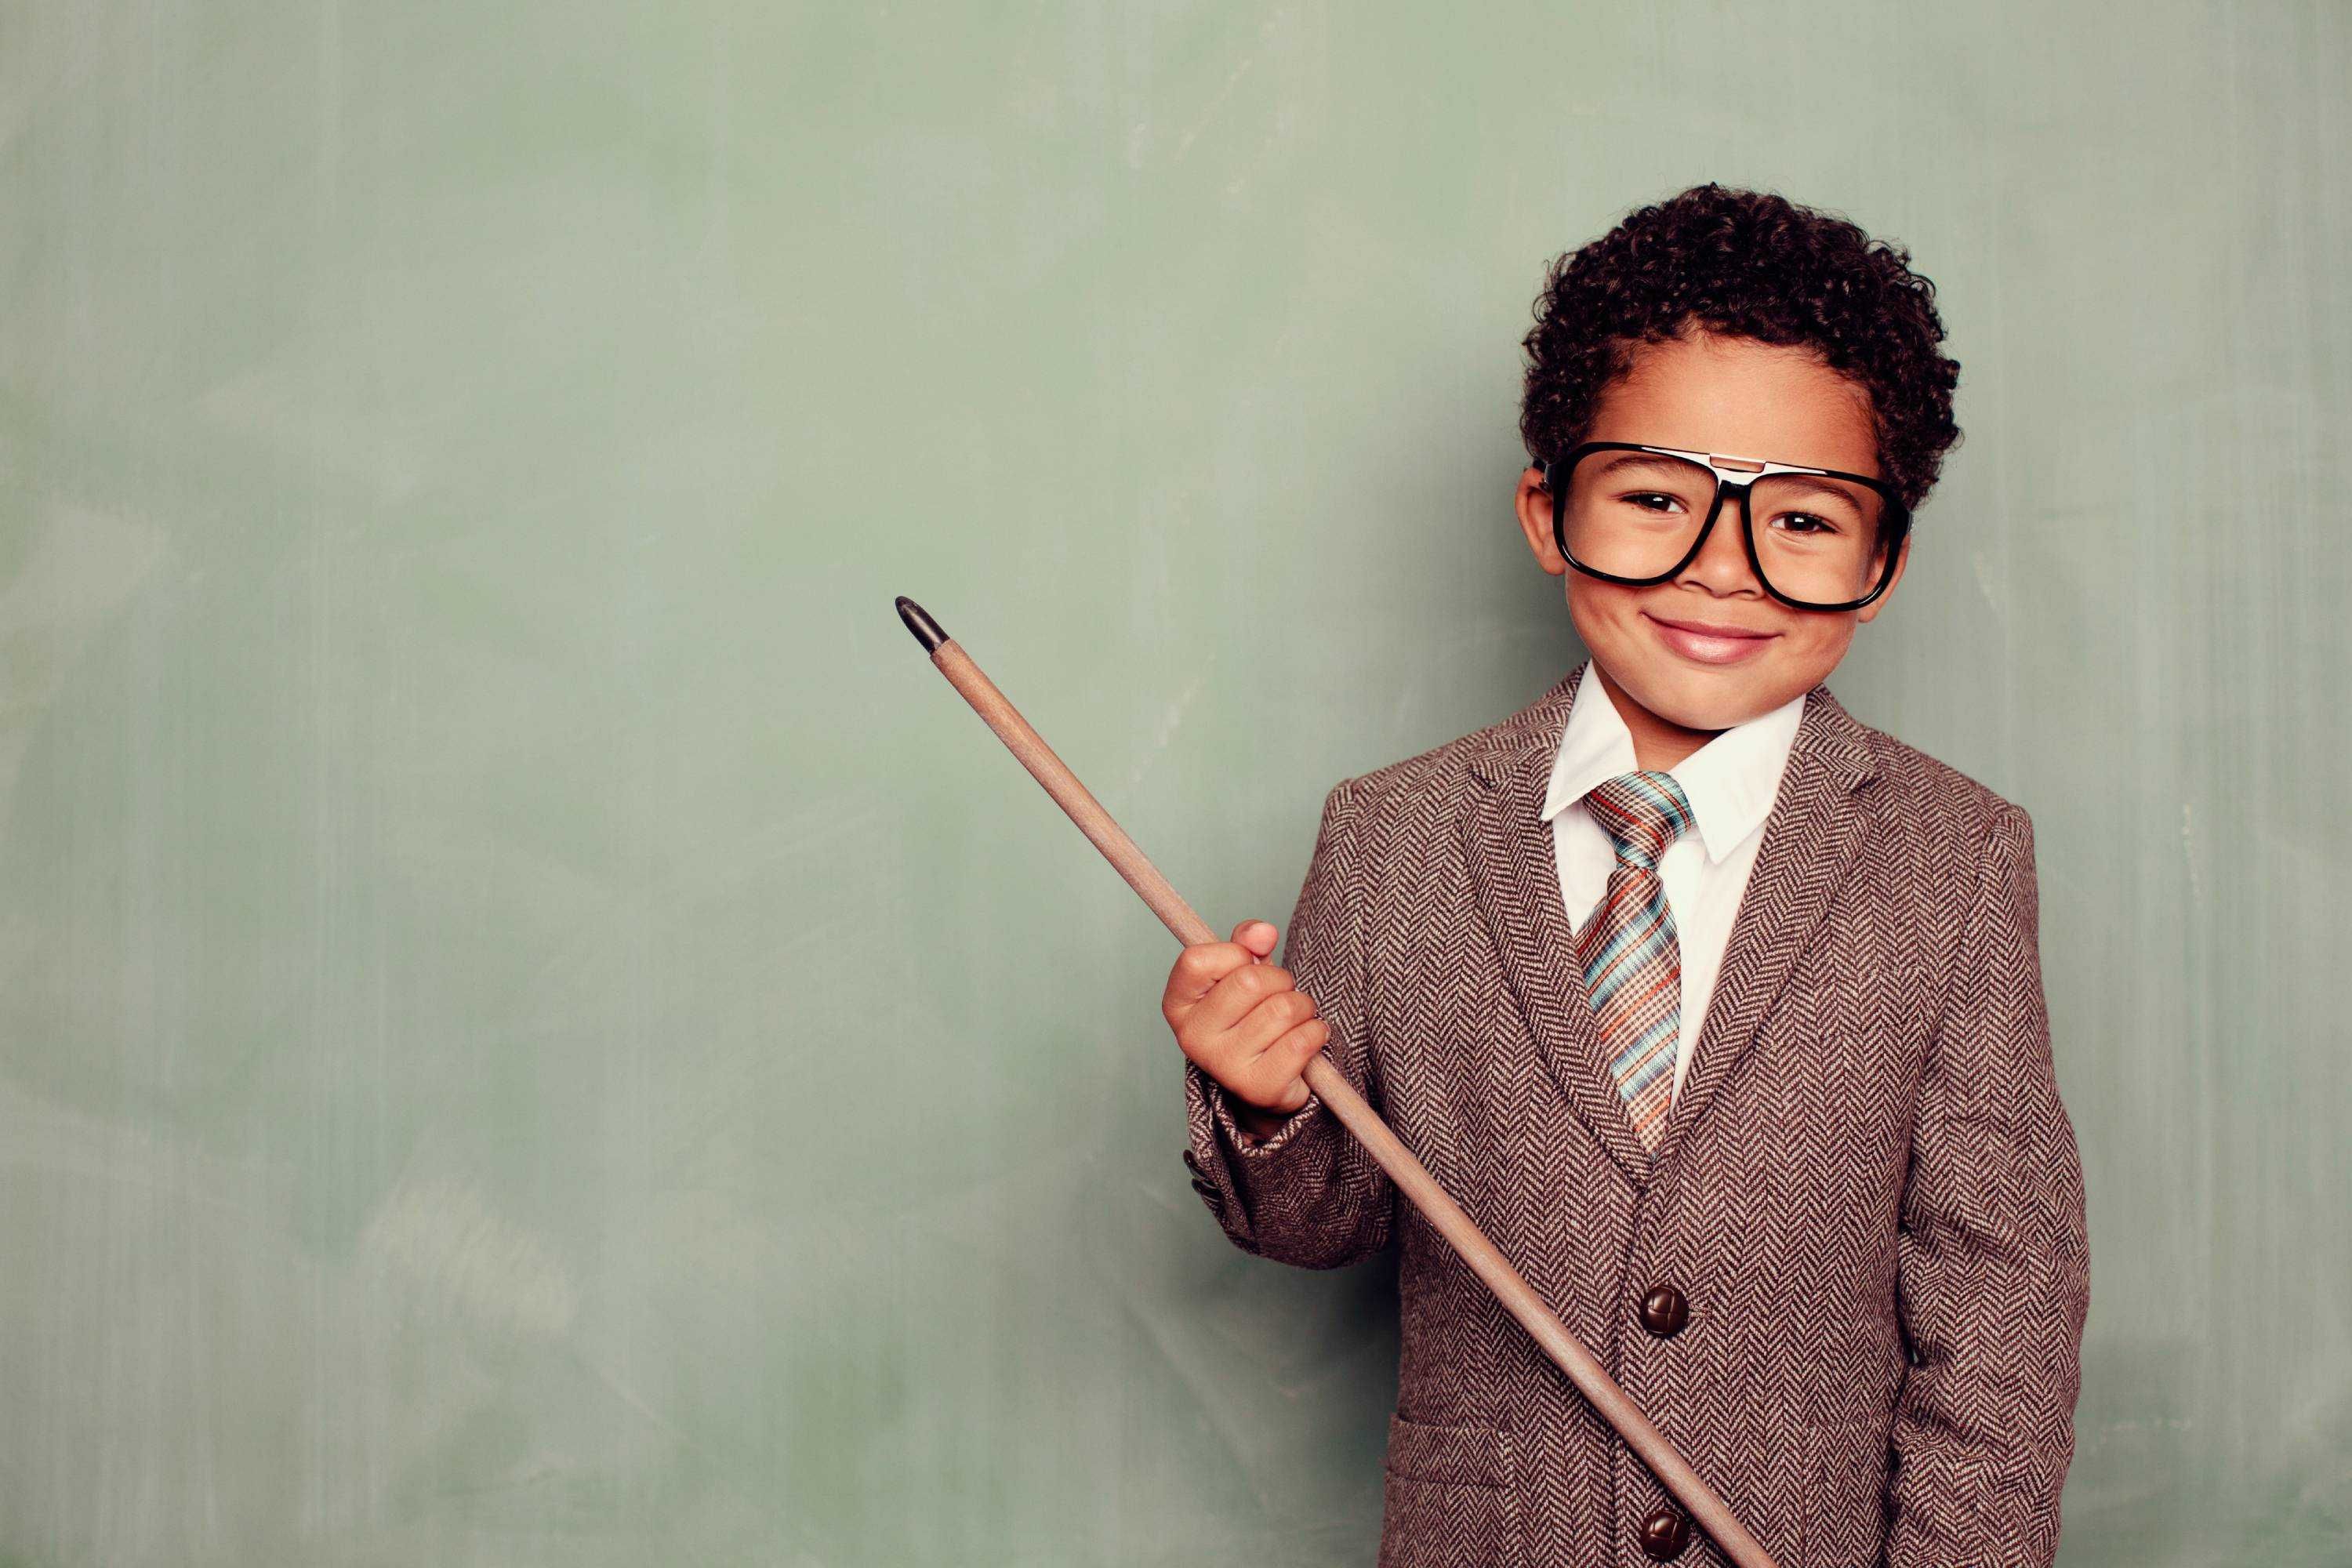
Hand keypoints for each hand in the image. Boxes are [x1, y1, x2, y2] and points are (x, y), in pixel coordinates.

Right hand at [1162, 918, 1328, 1139]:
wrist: (1266, 1077)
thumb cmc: (1251, 1014)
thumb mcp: (1241, 970)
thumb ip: (1246, 941)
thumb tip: (1263, 933)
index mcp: (1178, 1005)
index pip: (1196, 960)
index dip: (1234, 954)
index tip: (1245, 965)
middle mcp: (1192, 1038)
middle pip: (1250, 981)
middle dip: (1281, 980)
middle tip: (1280, 995)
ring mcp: (1223, 1066)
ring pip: (1283, 1009)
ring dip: (1303, 1007)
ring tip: (1293, 1019)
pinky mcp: (1257, 1087)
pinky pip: (1302, 1040)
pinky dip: (1316, 1032)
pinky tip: (1306, 1038)